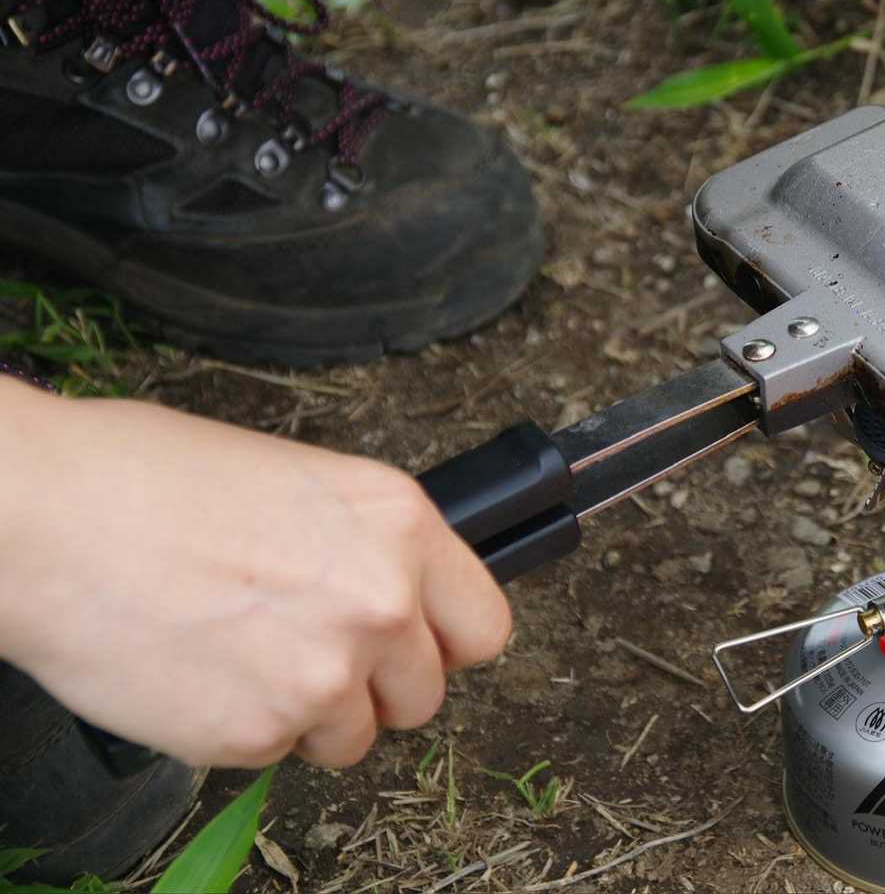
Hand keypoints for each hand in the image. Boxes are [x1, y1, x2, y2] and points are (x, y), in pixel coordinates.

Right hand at [0, 379, 510, 768]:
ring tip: (244, 658)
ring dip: (311, 716)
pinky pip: (275, 756)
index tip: (418, 645)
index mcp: (400, 525)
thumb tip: (391, 593)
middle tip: (308, 651)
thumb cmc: (147, 479)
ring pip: (354, 737)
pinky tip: (198, 673)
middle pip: (424, 693)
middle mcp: (382, 603)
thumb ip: (364, 547)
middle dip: (372, 685)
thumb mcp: (299, 482)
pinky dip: (241, 731)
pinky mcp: (257, 735)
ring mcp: (324, 676)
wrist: (48, 518)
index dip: (444, 642)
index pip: (485, 626)